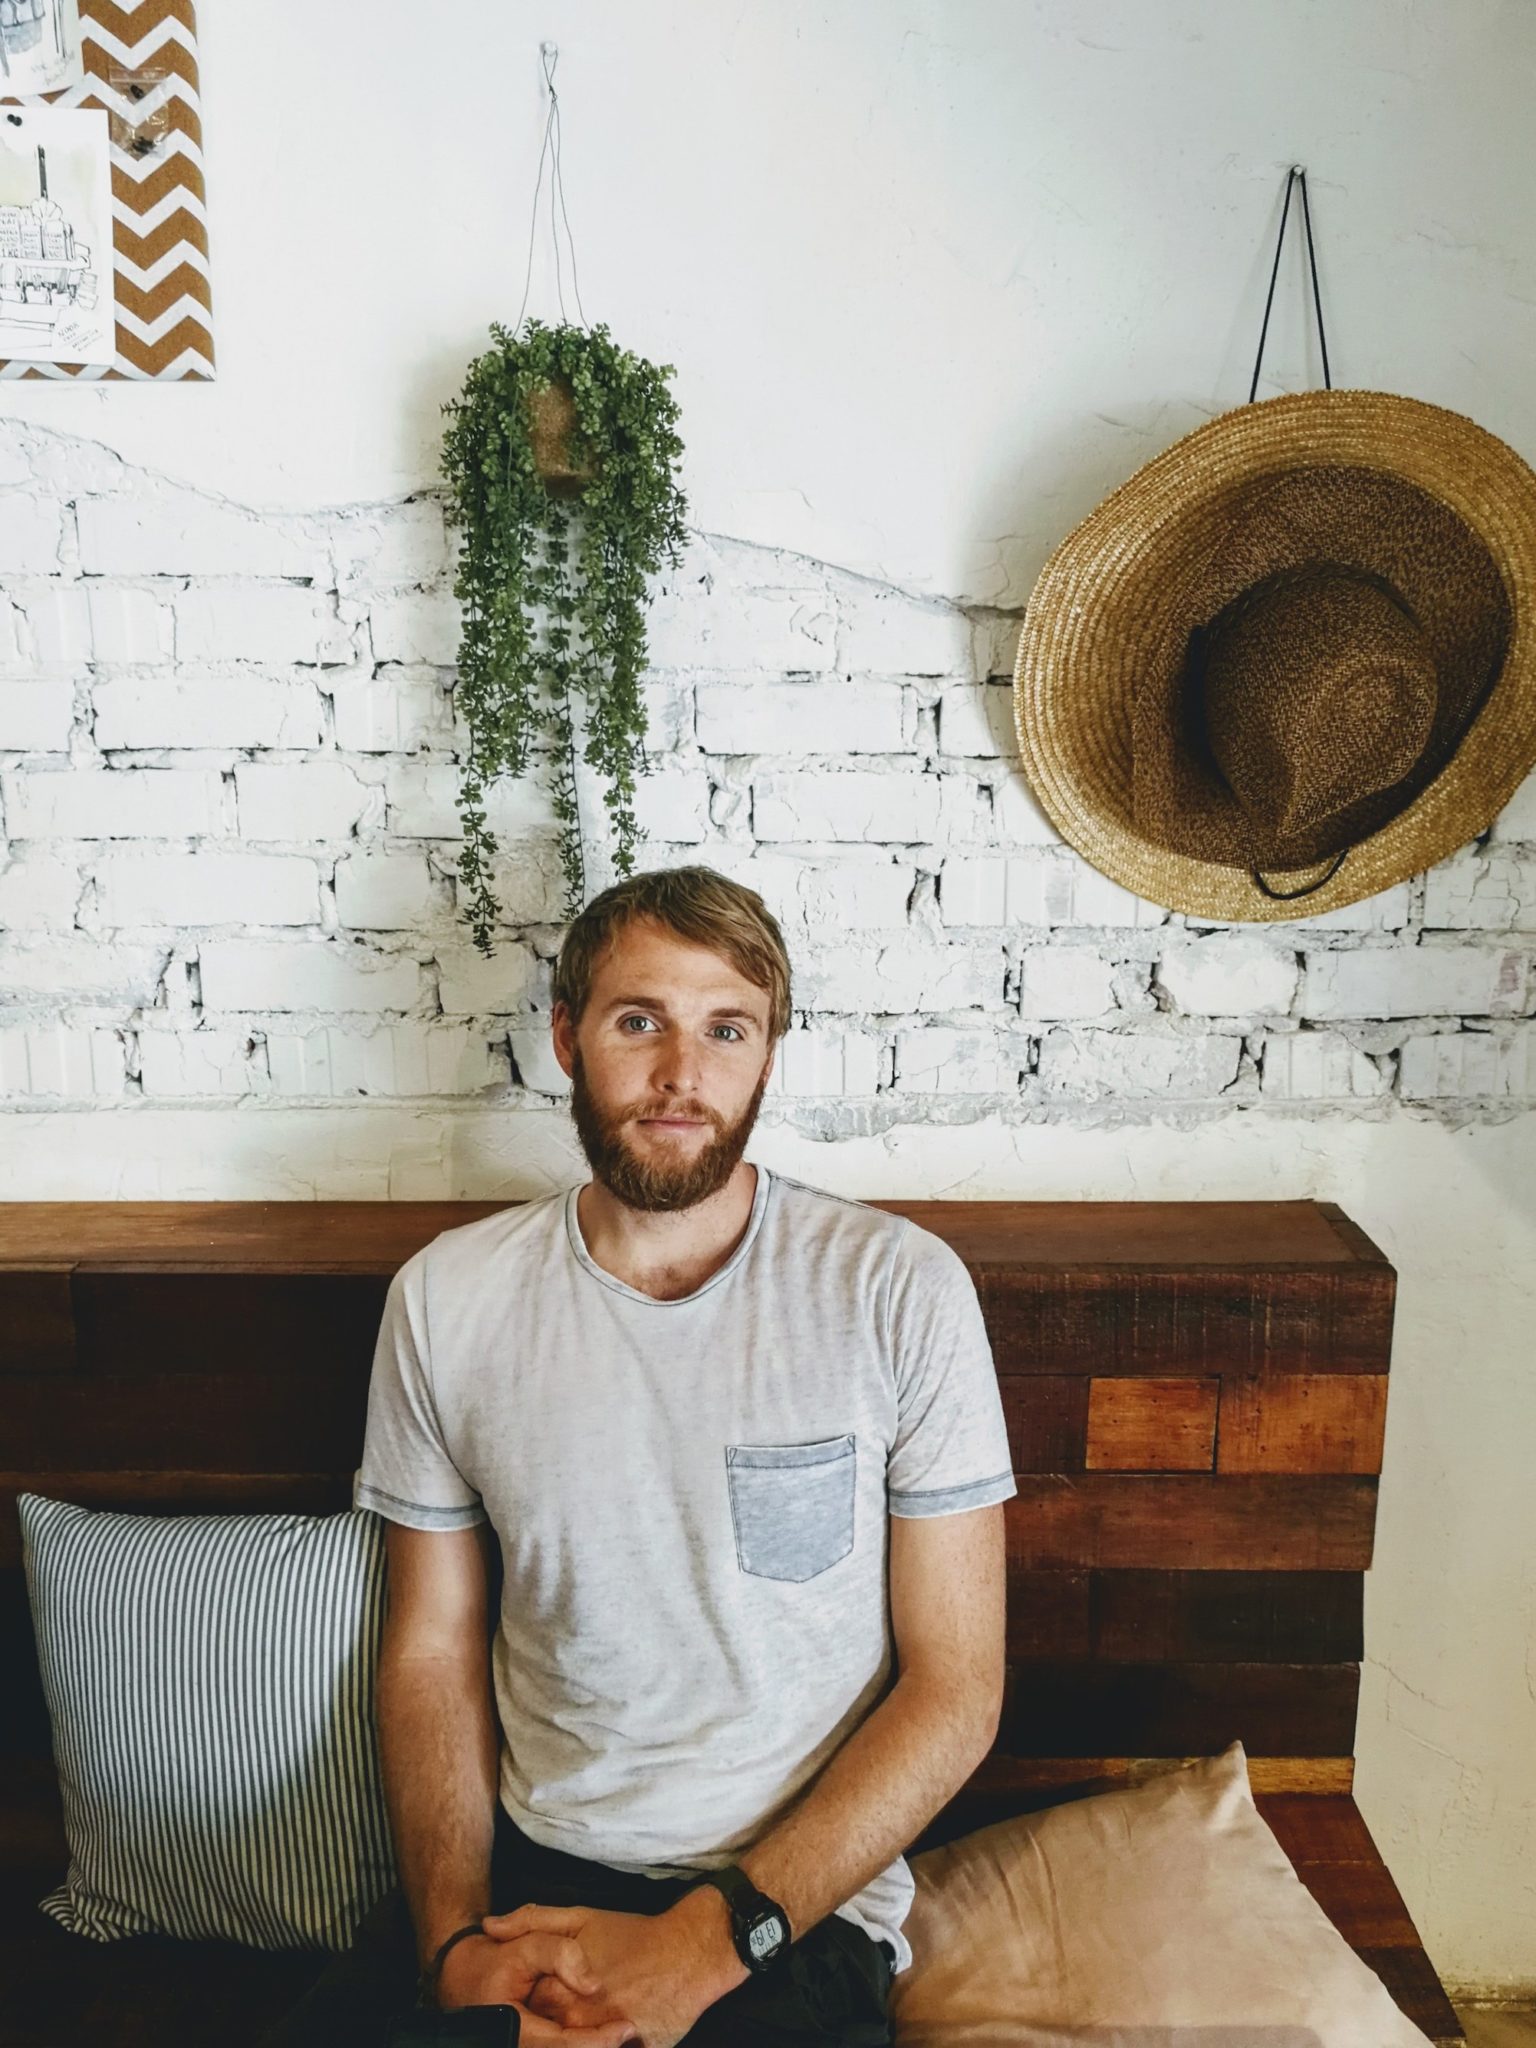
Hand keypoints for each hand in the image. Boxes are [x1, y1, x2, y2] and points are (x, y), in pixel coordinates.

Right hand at [434, 1929, 638, 2044]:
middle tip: (633, 2033)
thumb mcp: (526, 1945)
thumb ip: (560, 1954)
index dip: (597, 2039)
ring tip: (629, 2038)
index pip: (563, 2044)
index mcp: (516, 2028)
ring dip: (592, 2045)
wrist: (462, 1977)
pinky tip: (604, 2039)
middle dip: (599, 2046)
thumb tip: (592, 1984)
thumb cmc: (496, 1962)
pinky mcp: (527, 2045)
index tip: (628, 2028)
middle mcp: (518, 2042)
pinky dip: (580, 2041)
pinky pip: (556, 2046)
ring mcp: (524, 2046)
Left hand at [481, 1892, 746, 2047]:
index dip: (530, 1999)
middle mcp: (582, 2022)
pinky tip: (607, 2030)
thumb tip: (487, 1926)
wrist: (692, 1951)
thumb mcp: (582, 1917)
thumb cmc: (635, 1934)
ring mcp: (610, 2040)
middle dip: (552, 2020)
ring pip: (579, 2043)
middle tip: (573, 2002)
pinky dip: (607, 2041)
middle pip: (550, 2033)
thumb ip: (532, 1920)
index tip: (541, 1990)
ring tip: (590, 2012)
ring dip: (579, 2032)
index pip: (527, 2008)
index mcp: (563, 1992)